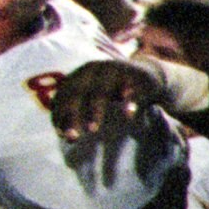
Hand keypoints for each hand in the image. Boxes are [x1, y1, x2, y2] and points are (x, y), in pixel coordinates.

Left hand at [45, 58, 180, 191]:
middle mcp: (93, 70)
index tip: (62, 135)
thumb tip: (64, 137)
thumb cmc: (115, 91)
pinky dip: (130, 102)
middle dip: (72, 117)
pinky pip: (132, 90)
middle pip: (77, 93)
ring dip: (94, 112)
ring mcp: (115, 70)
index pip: (63, 96)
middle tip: (73, 138)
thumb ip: (80, 113)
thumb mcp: (95, 97)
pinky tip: (129, 116)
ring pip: (100, 92)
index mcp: (79, 75)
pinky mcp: (137, 75)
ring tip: (92, 130)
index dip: (60, 115)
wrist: (148, 73)